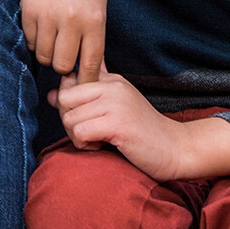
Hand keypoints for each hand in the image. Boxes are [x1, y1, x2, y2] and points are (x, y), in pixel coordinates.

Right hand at [2, 0, 105, 82]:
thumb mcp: (97, 8)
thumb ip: (94, 39)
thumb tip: (91, 72)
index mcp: (94, 20)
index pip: (90, 63)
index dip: (85, 80)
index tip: (82, 86)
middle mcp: (71, 19)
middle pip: (62, 65)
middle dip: (63, 66)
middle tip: (64, 57)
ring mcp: (48, 15)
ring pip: (44, 56)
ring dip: (48, 54)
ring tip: (54, 41)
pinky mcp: (29, 12)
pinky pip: (31, 42)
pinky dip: (36, 41)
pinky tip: (43, 28)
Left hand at [49, 71, 229, 180]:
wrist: (177, 149)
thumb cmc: (143, 131)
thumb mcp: (115, 106)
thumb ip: (87, 97)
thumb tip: (52, 94)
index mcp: (111, 79)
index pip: (68, 82)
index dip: (68, 105)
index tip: (85, 118)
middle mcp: (113, 86)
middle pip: (64, 98)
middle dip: (69, 120)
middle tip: (88, 133)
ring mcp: (116, 103)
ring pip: (69, 118)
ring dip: (77, 136)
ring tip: (97, 140)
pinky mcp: (118, 124)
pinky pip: (80, 132)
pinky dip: (85, 145)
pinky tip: (102, 146)